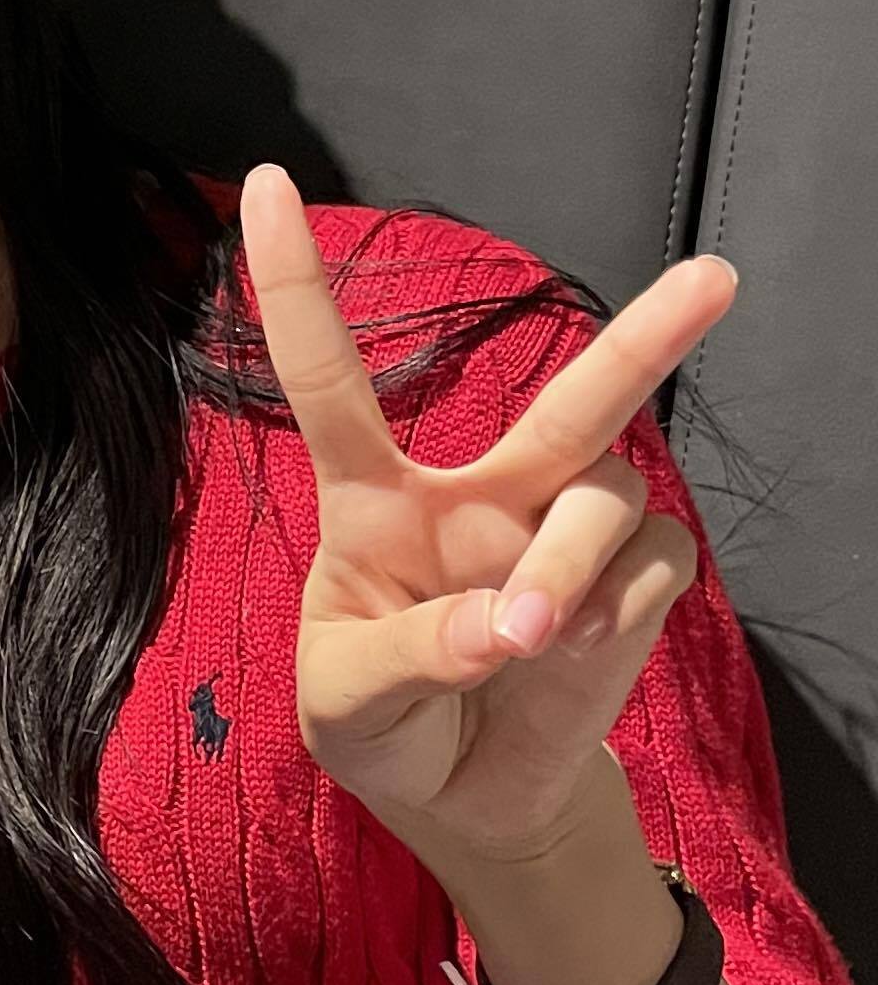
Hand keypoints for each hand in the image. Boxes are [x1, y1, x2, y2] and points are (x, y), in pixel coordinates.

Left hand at [238, 164, 730, 882]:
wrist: (461, 802)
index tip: (269, 182)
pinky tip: (569, 653)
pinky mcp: (629, 586)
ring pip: (606, 493)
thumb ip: (408, 656)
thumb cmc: (382, 728)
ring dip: (568, 562)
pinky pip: (653, 567)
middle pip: (568, 398)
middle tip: (715, 276)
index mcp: (374, 502)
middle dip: (646, 336)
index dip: (294, 282)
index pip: (330, 378)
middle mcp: (478, 496)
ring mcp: (559, 534)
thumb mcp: (347, 704)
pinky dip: (614, 612)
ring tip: (524, 638)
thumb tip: (501, 626)